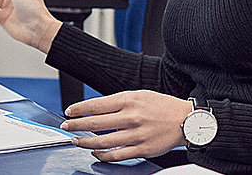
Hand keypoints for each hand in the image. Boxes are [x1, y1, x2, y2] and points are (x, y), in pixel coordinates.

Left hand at [60, 90, 190, 161]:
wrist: (185, 120)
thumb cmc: (161, 107)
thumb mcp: (140, 95)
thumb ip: (119, 103)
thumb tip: (96, 111)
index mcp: (130, 100)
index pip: (96, 104)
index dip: (79, 109)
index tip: (70, 111)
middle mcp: (132, 116)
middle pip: (95, 123)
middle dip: (76, 125)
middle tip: (67, 126)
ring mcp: (136, 134)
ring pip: (102, 142)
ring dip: (85, 142)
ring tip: (77, 140)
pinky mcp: (142, 149)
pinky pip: (116, 155)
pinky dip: (102, 155)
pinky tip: (96, 153)